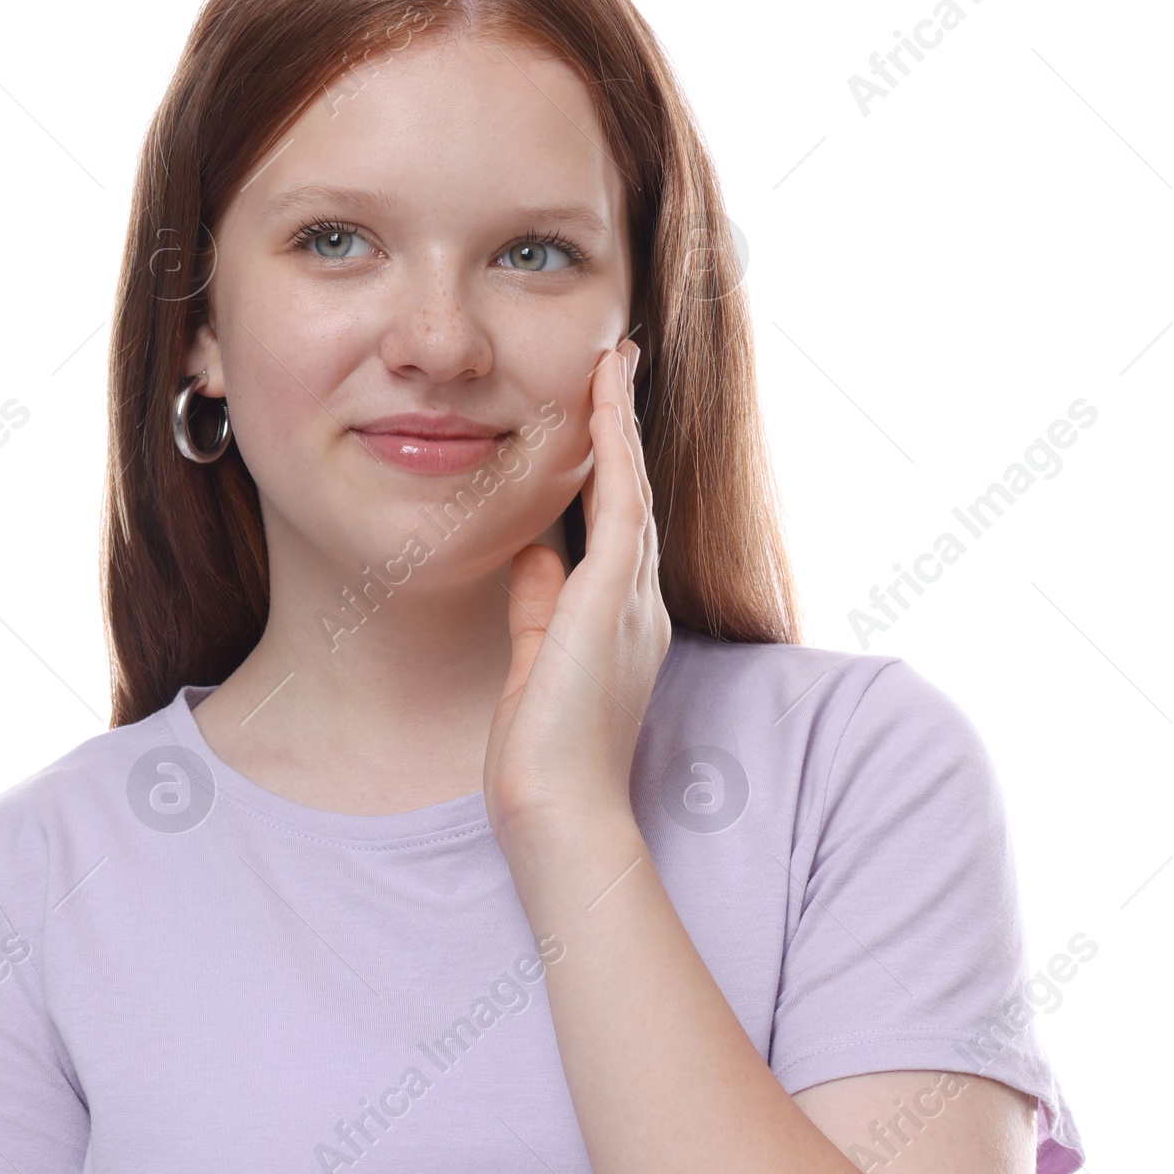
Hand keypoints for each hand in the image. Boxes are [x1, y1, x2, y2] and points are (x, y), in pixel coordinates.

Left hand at [482, 339, 671, 851]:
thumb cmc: (544, 760)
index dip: (610, 470)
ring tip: (614, 362)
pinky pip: (620, 502)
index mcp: (622, 625)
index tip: (598, 421)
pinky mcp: (611, 599)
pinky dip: (614, 446)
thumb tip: (533, 554)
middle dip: (623, 431)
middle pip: (633, 497)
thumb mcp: (536, 664)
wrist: (559, 811)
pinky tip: (604, 399)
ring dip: (621, 422)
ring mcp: (632, 600)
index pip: (616, 530)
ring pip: (632, 488)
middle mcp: (639, 605)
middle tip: (617, 367)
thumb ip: (539, 607)